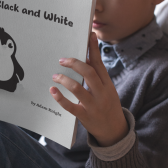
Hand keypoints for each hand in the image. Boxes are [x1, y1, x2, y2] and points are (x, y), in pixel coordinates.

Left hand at [50, 32, 128, 146]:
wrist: (114, 131)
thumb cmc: (108, 107)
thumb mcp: (108, 91)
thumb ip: (98, 78)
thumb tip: (85, 61)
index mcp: (108, 85)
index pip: (100, 64)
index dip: (94, 49)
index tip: (89, 36)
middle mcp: (102, 94)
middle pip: (88, 73)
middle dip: (74, 63)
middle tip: (62, 60)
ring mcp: (93, 106)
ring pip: (77, 88)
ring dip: (64, 79)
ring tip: (55, 76)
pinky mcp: (84, 116)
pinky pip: (70, 106)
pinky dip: (60, 98)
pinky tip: (53, 91)